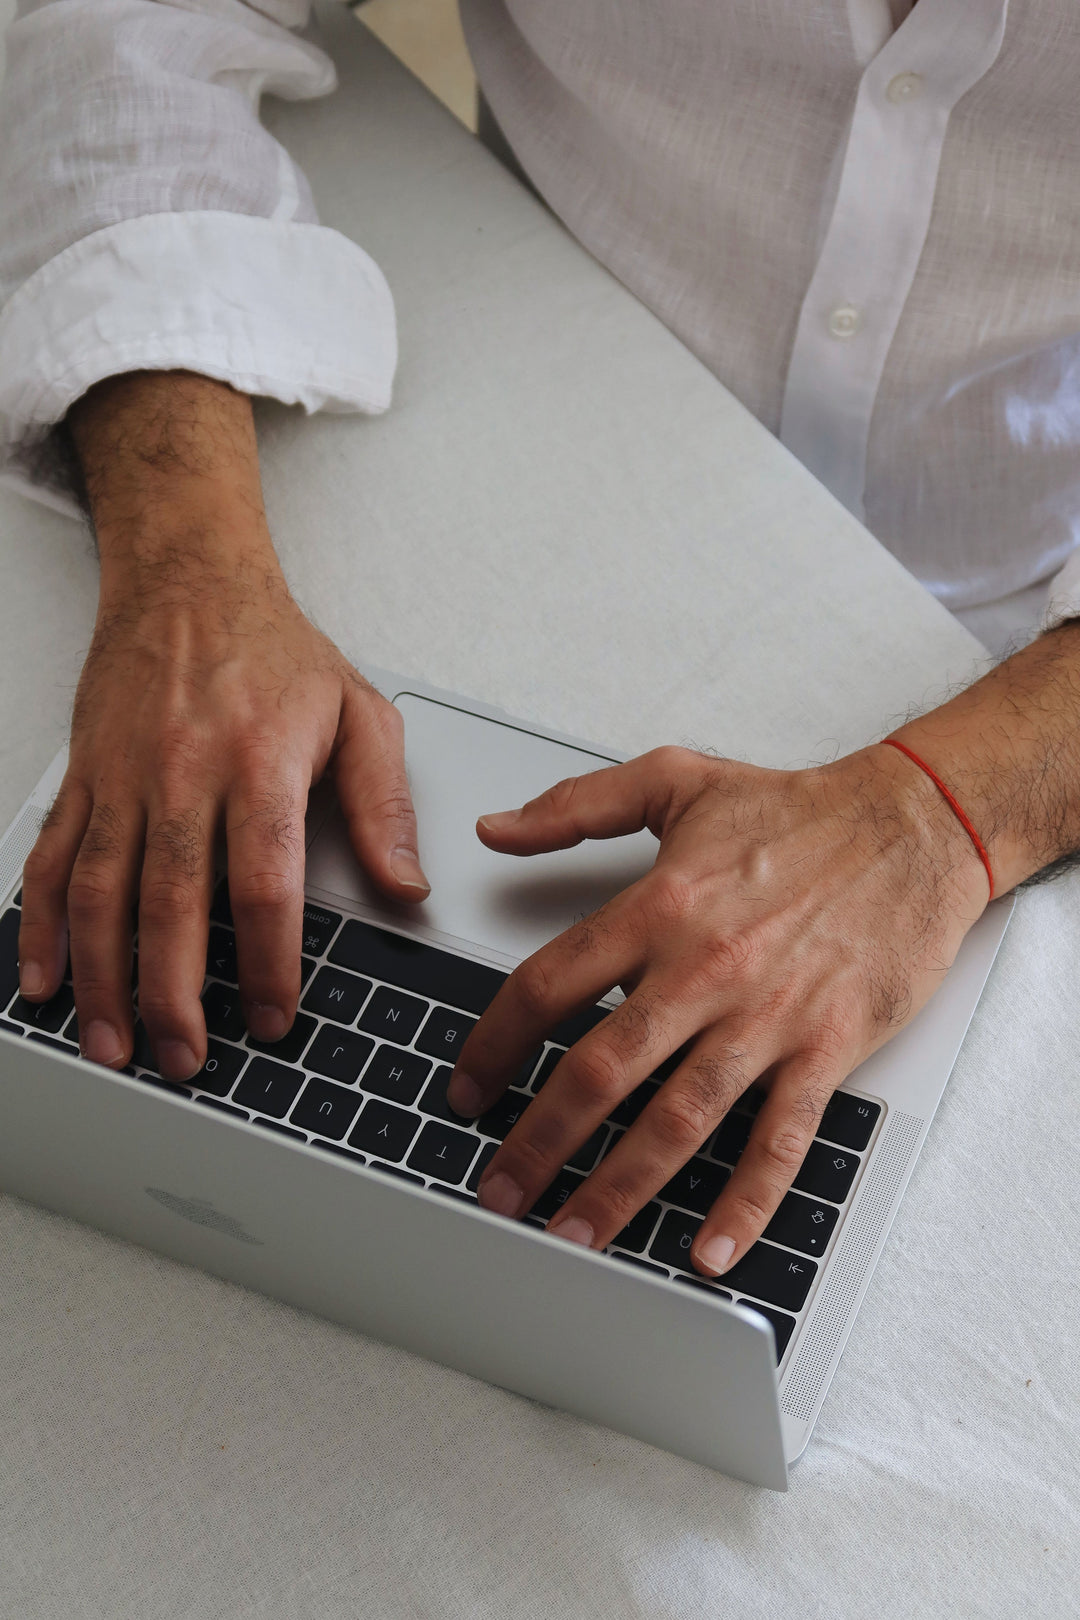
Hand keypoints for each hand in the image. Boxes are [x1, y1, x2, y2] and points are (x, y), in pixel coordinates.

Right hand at [17, 372, 427, 1079]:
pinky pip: (53, 859)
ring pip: (100, 893)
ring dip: (102, 979)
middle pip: (170, 904)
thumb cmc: (275, 650)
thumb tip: (407, 887)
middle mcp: (183, 773)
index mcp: (259, 763)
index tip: (272, 1017)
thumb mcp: (360, 713)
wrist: (187, 577)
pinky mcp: (84, 777)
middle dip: (172, 995)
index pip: (263, 886)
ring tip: (113, 1043)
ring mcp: (123, 777)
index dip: (266, 963)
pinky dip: (41, 925)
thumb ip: (384, 805)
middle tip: (186, 1058)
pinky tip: (44, 978)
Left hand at [448, 743, 987, 1275]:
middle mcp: (704, 969)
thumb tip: (497, 829)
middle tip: (499, 1190)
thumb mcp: (674, 779)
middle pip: (599, 1070)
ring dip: (619, 1188)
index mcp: (659, 906)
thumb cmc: (798, 811)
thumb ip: (574, 806)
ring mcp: (767, 1016)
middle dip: (539, 1142)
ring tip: (573, 1237)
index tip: (468, 1087)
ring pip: (677, 1119)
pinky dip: (745, 1202)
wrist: (915, 826)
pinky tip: (708, 1250)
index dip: (494, 1044)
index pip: (548, 987)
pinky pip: (779, 1139)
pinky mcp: (827, 1049)